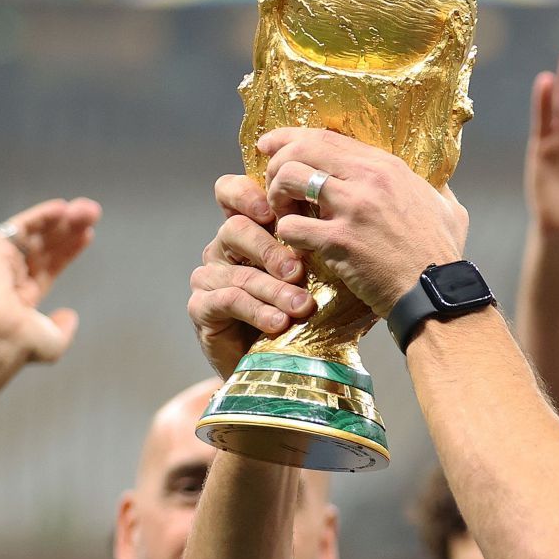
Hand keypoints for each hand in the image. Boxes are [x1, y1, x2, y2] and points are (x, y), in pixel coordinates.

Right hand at [0, 198, 100, 369]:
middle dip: (68, 228)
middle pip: (44, 245)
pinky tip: (61, 208)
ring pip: (34, 233)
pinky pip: (19, 227)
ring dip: (60, 219)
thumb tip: (70, 315)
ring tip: (86, 209)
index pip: (49, 265)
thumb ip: (63, 329)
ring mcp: (1, 264)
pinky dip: (40, 215)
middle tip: (92, 213)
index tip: (89, 235)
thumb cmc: (22, 347)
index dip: (69, 249)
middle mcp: (11, 277)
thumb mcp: (52, 342)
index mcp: (23, 295)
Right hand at [188, 176, 315, 378]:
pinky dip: (257, 311)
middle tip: (298, 271)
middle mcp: (224, 248)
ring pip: (239, 272)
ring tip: (302, 306)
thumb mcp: (320, 279)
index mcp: (248, 230)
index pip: (232, 193)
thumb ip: (324, 252)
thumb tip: (356, 237)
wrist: (278, 366)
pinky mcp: (201, 307)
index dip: (246, 194)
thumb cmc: (303, 315)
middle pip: (236, 229)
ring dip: (274, 290)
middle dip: (271, 249)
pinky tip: (279, 323)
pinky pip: (228, 300)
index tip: (273, 210)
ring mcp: (210, 277)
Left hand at [258, 128, 468, 316]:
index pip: (327, 136)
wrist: (437, 293)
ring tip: (282, 214)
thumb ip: (438, 189)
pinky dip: (285, 235)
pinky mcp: (339, 241)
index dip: (291, 137)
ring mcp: (352, 208)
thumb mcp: (449, 210)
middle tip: (274, 186)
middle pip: (302, 148)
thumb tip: (438, 183)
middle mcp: (369, 179)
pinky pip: (291, 226)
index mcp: (388, 166)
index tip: (272, 145)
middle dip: (277, 162)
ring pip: (289, 178)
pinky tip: (295, 246)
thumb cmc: (442, 255)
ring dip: (276, 196)